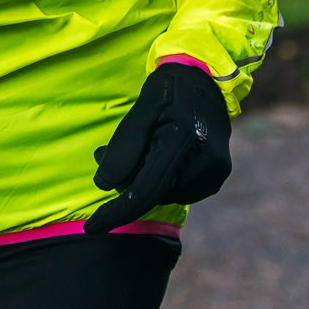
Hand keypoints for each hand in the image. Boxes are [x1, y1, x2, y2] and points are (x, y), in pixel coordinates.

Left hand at [84, 61, 231, 233]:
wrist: (205, 79)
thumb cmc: (167, 90)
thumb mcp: (140, 109)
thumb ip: (124, 147)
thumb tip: (104, 185)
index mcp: (183, 142)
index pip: (145, 191)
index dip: (116, 211)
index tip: (91, 228)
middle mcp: (206, 162)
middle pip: (153, 194)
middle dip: (126, 181)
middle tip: (106, 153)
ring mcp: (215, 172)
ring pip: (165, 194)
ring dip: (144, 179)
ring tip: (139, 146)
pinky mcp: (218, 175)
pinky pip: (179, 189)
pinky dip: (161, 178)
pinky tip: (159, 152)